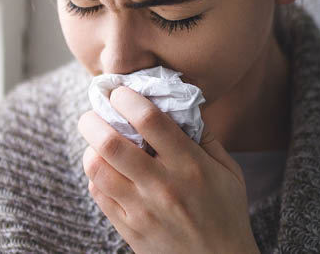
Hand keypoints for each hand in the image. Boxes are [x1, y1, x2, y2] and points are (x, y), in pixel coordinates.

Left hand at [78, 86, 259, 253]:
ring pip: (97, 169)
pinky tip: (104, 168)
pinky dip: (95, 175)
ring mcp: (142, 209)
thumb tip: (178, 106)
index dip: (127, 98)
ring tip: (96, 141)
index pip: (150, 120)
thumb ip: (204, 137)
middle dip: (94, 119)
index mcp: (190, 165)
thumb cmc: (226, 213)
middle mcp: (162, 185)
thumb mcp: (228, 171)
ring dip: (91, 148)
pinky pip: (98, 194)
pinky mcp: (129, 228)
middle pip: (111, 142)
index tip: (119, 91)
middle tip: (94, 112)